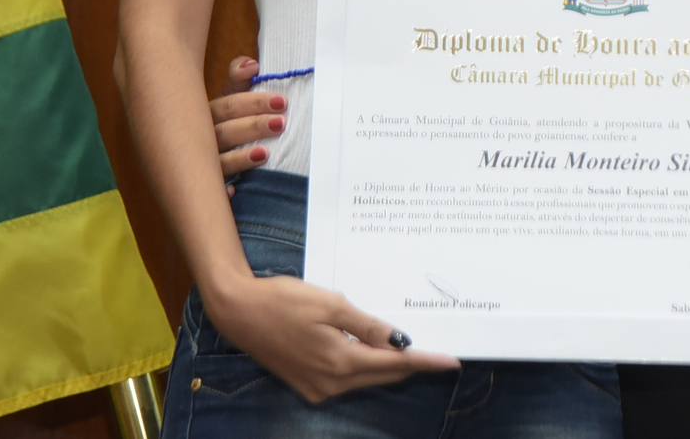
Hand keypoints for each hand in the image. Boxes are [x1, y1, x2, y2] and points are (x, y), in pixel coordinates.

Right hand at [205, 272, 458, 403]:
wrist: (238, 312)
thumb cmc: (282, 301)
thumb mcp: (331, 305)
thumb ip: (367, 325)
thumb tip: (399, 341)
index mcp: (340, 363)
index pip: (395, 365)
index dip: (425, 362)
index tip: (451, 361)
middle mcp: (331, 383)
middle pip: (383, 375)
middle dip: (410, 364)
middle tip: (437, 352)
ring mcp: (317, 387)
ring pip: (365, 378)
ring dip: (386, 364)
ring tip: (410, 347)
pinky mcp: (307, 383)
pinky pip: (347, 377)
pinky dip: (364, 365)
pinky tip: (372, 349)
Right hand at [211, 56, 285, 190]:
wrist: (183, 155)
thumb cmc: (217, 121)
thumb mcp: (226, 99)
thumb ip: (238, 80)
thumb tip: (252, 64)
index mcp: (206, 113)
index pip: (229, 105)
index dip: (254, 102)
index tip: (282, 101)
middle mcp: (199, 137)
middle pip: (225, 130)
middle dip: (253, 126)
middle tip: (281, 122)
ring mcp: (198, 163)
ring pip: (217, 160)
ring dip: (239, 158)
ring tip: (265, 154)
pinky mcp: (202, 186)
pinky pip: (208, 191)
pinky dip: (219, 191)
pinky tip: (232, 192)